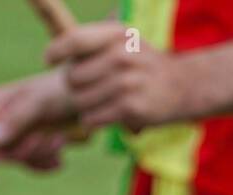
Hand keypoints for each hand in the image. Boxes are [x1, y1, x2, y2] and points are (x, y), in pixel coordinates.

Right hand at [0, 72, 75, 169]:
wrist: (92, 93)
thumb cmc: (61, 90)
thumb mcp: (38, 102)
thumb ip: (15, 120)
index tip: (6, 156)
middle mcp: (7, 123)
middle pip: (1, 153)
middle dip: (26, 150)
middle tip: (45, 137)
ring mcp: (24, 136)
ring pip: (23, 161)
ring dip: (43, 154)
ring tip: (60, 137)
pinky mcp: (41, 148)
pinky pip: (39, 165)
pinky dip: (52, 161)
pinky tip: (64, 147)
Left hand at [46, 22, 186, 131]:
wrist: (184, 87)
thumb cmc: (142, 66)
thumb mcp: (123, 43)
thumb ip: (91, 44)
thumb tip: (51, 55)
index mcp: (117, 35)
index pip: (75, 41)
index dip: (56, 51)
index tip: (49, 60)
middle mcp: (123, 56)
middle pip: (72, 77)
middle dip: (75, 86)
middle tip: (92, 88)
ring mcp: (128, 83)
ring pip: (80, 101)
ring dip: (85, 107)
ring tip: (102, 103)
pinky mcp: (131, 109)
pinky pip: (92, 118)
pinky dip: (93, 121)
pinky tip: (106, 116)